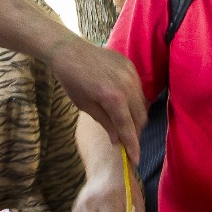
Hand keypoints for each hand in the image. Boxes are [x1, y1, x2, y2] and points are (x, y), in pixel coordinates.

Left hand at [47, 37, 145, 163]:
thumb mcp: (86, 106)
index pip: (128, 127)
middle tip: (127, 142)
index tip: (135, 160)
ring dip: (136, 117)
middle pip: (140, 117)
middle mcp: (127, 86)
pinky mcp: (131, 67)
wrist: (69, 51)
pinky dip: (134, 101)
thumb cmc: (72, 80)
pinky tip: (123, 104)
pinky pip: (139, 90)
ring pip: (142, 104)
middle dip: (135, 132)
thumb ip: (105, 123)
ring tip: (124, 124)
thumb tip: (117, 140)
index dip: (132, 146)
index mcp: (113, 98)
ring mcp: (131, 74)